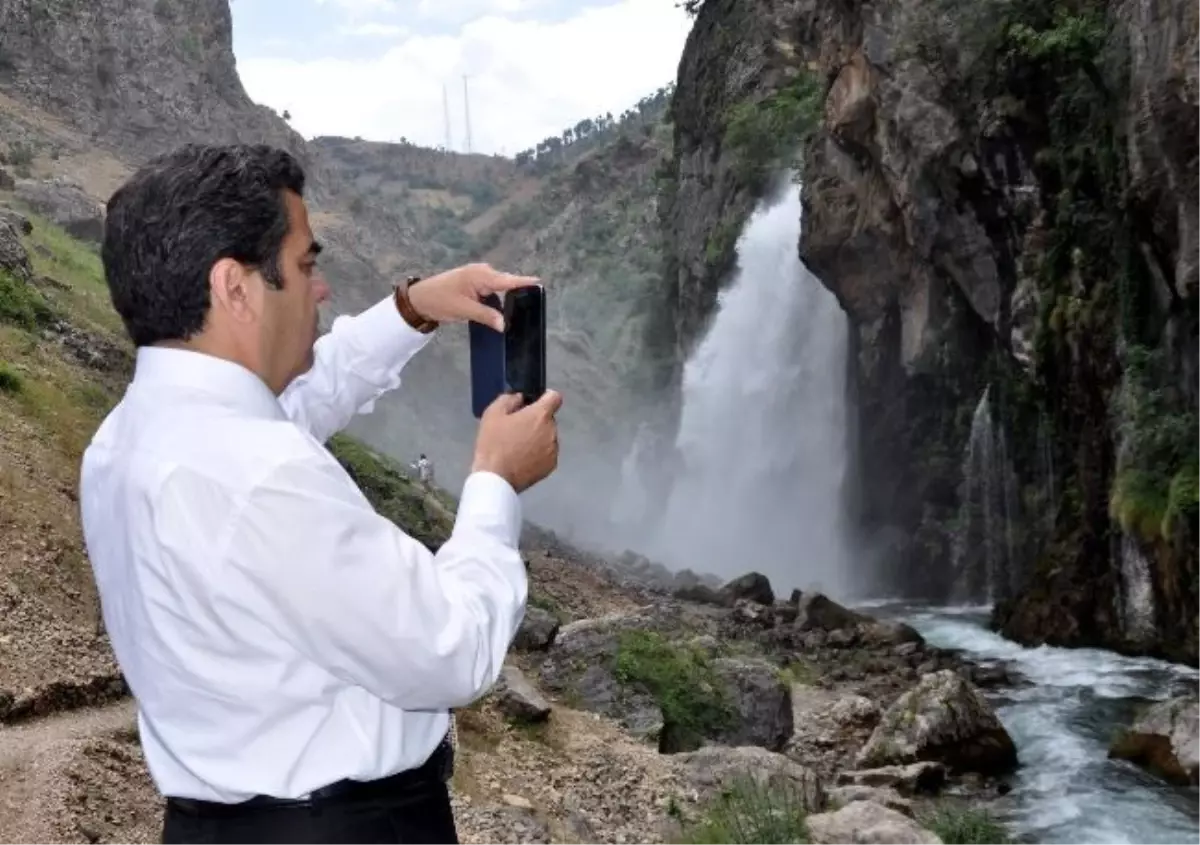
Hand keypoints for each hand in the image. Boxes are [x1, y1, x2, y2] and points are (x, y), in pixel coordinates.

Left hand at [408, 263, 538, 331]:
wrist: (419, 299)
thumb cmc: (440, 301)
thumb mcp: (464, 310)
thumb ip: (486, 315)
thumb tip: (504, 325)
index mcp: (481, 275)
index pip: (507, 280)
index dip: (523, 282)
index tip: (540, 283)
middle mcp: (482, 272)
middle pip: (505, 282)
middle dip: (516, 292)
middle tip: (530, 306)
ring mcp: (477, 276)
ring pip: (498, 287)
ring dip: (505, 297)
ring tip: (519, 309)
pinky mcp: (474, 283)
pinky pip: (491, 289)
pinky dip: (496, 298)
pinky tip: (501, 308)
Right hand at [471, 390, 562, 492]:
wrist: (496, 477)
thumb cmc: (493, 443)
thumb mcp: (493, 413)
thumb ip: (510, 399)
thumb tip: (520, 397)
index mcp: (540, 415)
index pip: (555, 397)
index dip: (546, 397)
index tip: (535, 403)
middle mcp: (552, 430)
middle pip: (548, 419)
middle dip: (536, 421)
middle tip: (517, 430)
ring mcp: (554, 450)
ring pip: (548, 437)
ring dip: (538, 438)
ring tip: (518, 447)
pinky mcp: (551, 466)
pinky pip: (547, 454)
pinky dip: (539, 454)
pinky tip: (523, 459)